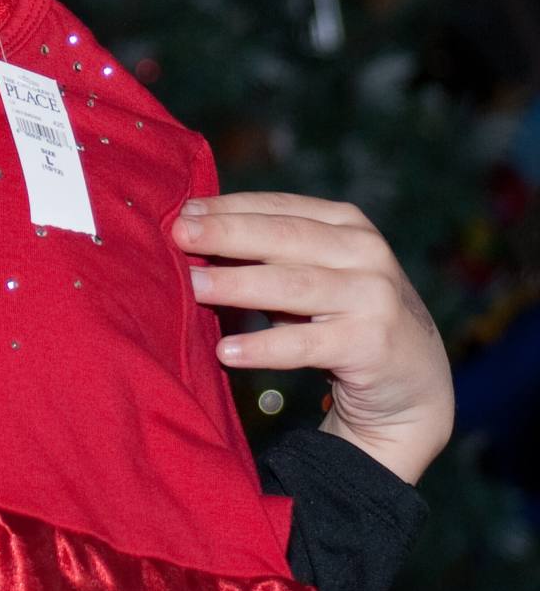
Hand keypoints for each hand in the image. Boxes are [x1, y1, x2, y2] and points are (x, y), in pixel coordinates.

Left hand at [173, 191, 453, 484]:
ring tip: (193, 287)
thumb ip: (265, 253)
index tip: (181, 211)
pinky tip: (227, 352)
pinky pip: (306, 345)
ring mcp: (374, 298)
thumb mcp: (310, 274)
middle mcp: (366, 253)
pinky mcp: (373, 345)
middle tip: (178, 235)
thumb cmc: (341, 316)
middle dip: (226, 234)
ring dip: (237, 285)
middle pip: (283, 238)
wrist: (413, 382)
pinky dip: (264, 347)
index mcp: (346, 225)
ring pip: (292, 286)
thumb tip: (189, 232)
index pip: (278, 208)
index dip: (228, 207)